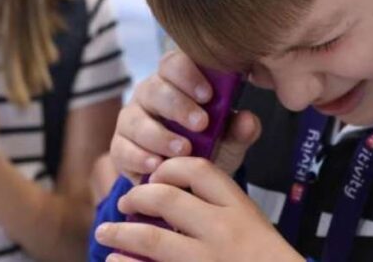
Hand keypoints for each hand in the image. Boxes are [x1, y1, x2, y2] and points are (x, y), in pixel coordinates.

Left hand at [94, 157, 302, 261]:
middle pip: (167, 199)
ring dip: (121, 233)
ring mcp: (208, 260)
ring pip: (152, 237)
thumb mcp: (254, 220)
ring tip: (105, 233)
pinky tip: (115, 260)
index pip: (198, 170)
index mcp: (238, 208)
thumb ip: (224, 193)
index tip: (155, 175)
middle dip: (136, 197)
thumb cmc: (266, 258)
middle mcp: (222, 231)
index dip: (169, 168)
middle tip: (123, 203)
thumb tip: (236, 123)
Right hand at [110, 50, 260, 181]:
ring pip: (135, 120)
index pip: (175, 63)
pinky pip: (122, 149)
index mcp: (176, 81)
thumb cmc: (210, 146)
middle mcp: (150, 94)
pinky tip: (156, 165)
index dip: (189, 75)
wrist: (188, 181)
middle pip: (155, 89)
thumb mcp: (229, 139)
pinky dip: (139, 158)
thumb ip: (239, 129)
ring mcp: (131, 119)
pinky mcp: (119, 147)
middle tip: (201, 125)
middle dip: (178, 106)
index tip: (209, 95)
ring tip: (183, 150)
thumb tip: (248, 120)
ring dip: (160, 135)